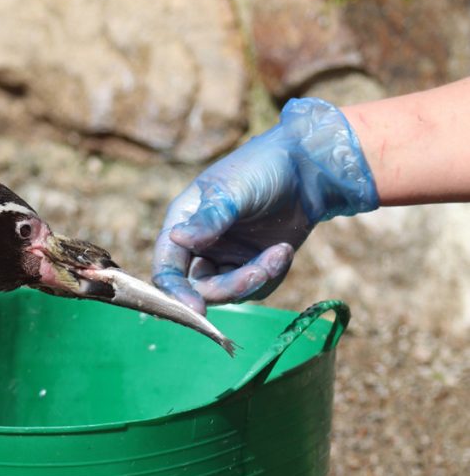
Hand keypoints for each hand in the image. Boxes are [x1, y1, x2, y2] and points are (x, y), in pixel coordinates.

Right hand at [152, 98, 378, 313]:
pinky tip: (284, 251)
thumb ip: (208, 218)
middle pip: (198, 287)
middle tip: (258, 273)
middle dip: (228, 287)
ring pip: (227, 293)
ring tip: (280, 252)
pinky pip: (254, 290)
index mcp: (182, 223)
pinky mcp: (251, 266)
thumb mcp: (233, 190)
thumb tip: (176, 238)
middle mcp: (199, 246)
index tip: (196, 308)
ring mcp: (225, 258)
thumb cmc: (263, 167)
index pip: (167, 267)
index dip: (176, 291)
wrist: (308, 167)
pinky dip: (271, 276)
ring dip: (253, 280)